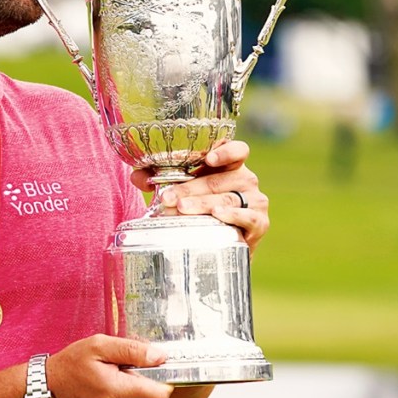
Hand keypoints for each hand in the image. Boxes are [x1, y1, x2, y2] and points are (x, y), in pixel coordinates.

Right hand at [47, 335, 173, 397]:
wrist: (49, 390)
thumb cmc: (70, 366)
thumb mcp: (99, 345)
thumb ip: (132, 350)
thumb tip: (159, 356)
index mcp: (117, 391)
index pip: (161, 395)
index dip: (164, 378)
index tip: (156, 366)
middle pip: (152, 394)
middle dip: (143, 378)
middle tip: (122, 367)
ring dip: (133, 387)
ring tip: (111, 377)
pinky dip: (125, 397)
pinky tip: (108, 388)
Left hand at [131, 140, 269, 255]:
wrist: (223, 247)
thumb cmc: (202, 211)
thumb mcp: (183, 191)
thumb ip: (159, 179)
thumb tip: (137, 176)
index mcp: (230, 166)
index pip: (237, 150)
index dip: (226, 151)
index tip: (208, 158)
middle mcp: (246, 179)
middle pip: (219, 179)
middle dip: (190, 188)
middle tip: (168, 198)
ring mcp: (255, 201)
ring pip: (227, 198)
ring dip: (203, 203)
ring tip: (182, 208)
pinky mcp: (260, 223)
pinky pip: (247, 217)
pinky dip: (232, 216)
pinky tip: (217, 215)